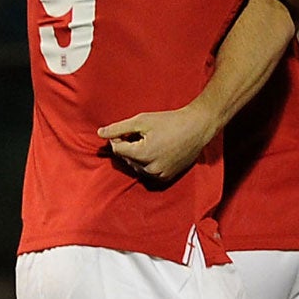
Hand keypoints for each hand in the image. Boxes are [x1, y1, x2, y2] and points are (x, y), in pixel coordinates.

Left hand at [98, 105, 216, 182]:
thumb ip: (118, 128)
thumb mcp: (141, 121)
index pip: (117, 150)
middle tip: (140, 135)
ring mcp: (160, 174)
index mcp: (143, 154)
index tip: (127, 130)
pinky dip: (147, 164)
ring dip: (137, 156)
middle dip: (128, 148)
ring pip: (137, 168)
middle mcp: (151, 168)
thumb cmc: (170, 121)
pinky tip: (155, 151)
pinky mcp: (168, 177)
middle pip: (126, 160)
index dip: (118, 139)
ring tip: (148, 142)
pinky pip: (149, 173)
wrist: (198, 127)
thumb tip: (100, 133)